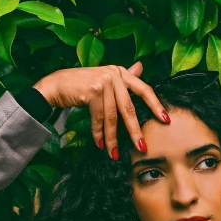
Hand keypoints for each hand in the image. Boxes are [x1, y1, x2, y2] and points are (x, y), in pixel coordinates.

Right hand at [33, 62, 169, 158]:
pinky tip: (99, 144)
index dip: (155, 105)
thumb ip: (123, 78)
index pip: (143, 89)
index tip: (165, 120)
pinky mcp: (93, 90)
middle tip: (142, 147)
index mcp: (120, 72)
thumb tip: (141, 67)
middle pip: (129, 107)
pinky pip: (99, 118)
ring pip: (112, 116)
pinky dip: (99, 133)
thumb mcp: (104, 79)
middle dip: (135, 130)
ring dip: (112, 138)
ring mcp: (104, 81)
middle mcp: (114, 74)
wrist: (55, 85)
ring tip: (114, 153)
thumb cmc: (80, 85)